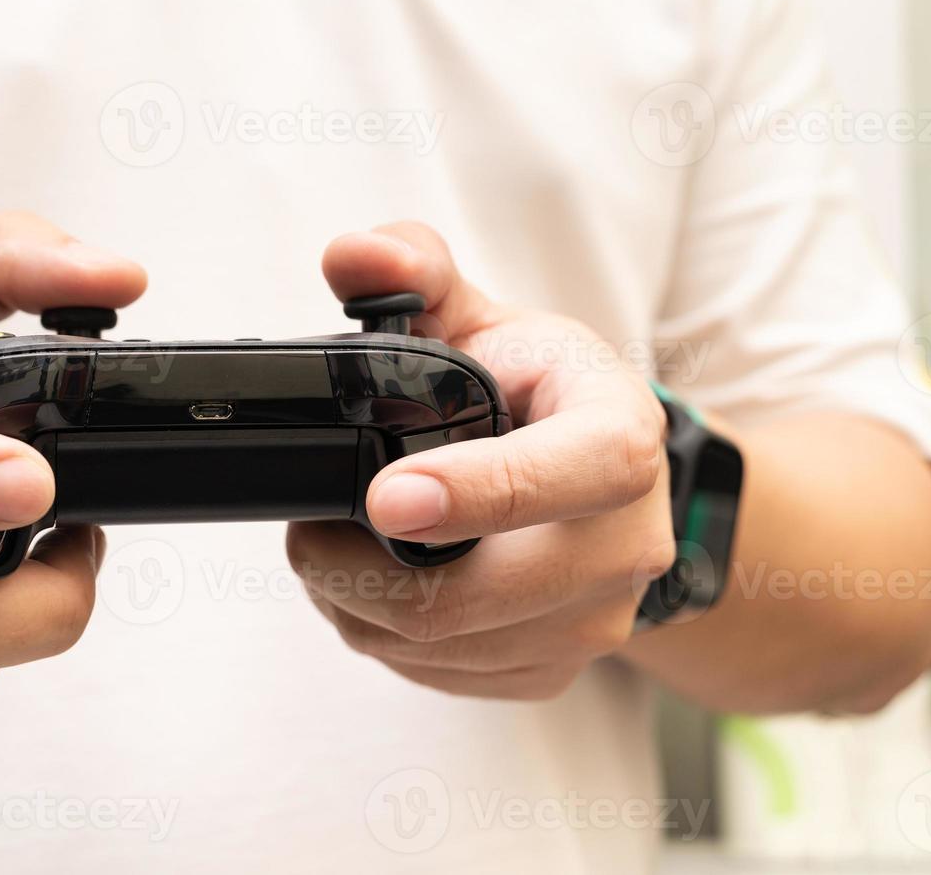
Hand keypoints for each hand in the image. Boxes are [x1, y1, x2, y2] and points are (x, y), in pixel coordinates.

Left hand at [287, 222, 671, 699]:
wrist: (603, 483)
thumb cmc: (538, 394)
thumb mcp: (486, 317)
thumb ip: (414, 272)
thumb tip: (352, 255)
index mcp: (620, 438)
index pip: (578, 471)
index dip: (481, 489)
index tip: (383, 495)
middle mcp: (625, 544)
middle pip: (482, 594)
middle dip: (360, 568)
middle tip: (305, 529)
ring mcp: (593, 622)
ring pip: (444, 644)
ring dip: (355, 603)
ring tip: (330, 548)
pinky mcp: (551, 669)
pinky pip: (441, 674)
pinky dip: (381, 636)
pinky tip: (369, 586)